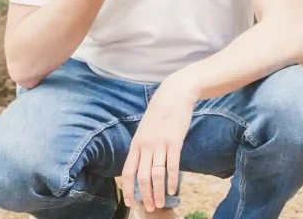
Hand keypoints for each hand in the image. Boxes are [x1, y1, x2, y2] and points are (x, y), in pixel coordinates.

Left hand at [121, 79, 195, 210]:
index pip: (128, 171)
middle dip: (145, 195)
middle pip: (142, 177)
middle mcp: (146, 146)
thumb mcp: (145, 129)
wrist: (174, 95)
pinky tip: (172, 190)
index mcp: (136, 144)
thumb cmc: (159, 112)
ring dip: (158, 192)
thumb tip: (140, 164)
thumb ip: (142, 146)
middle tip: (149, 208)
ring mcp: (160, 144)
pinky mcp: (174, 142)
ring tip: (160, 203)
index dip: (128, 189)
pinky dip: (172, 180)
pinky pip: (172, 165)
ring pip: (157, 174)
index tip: (130, 203)